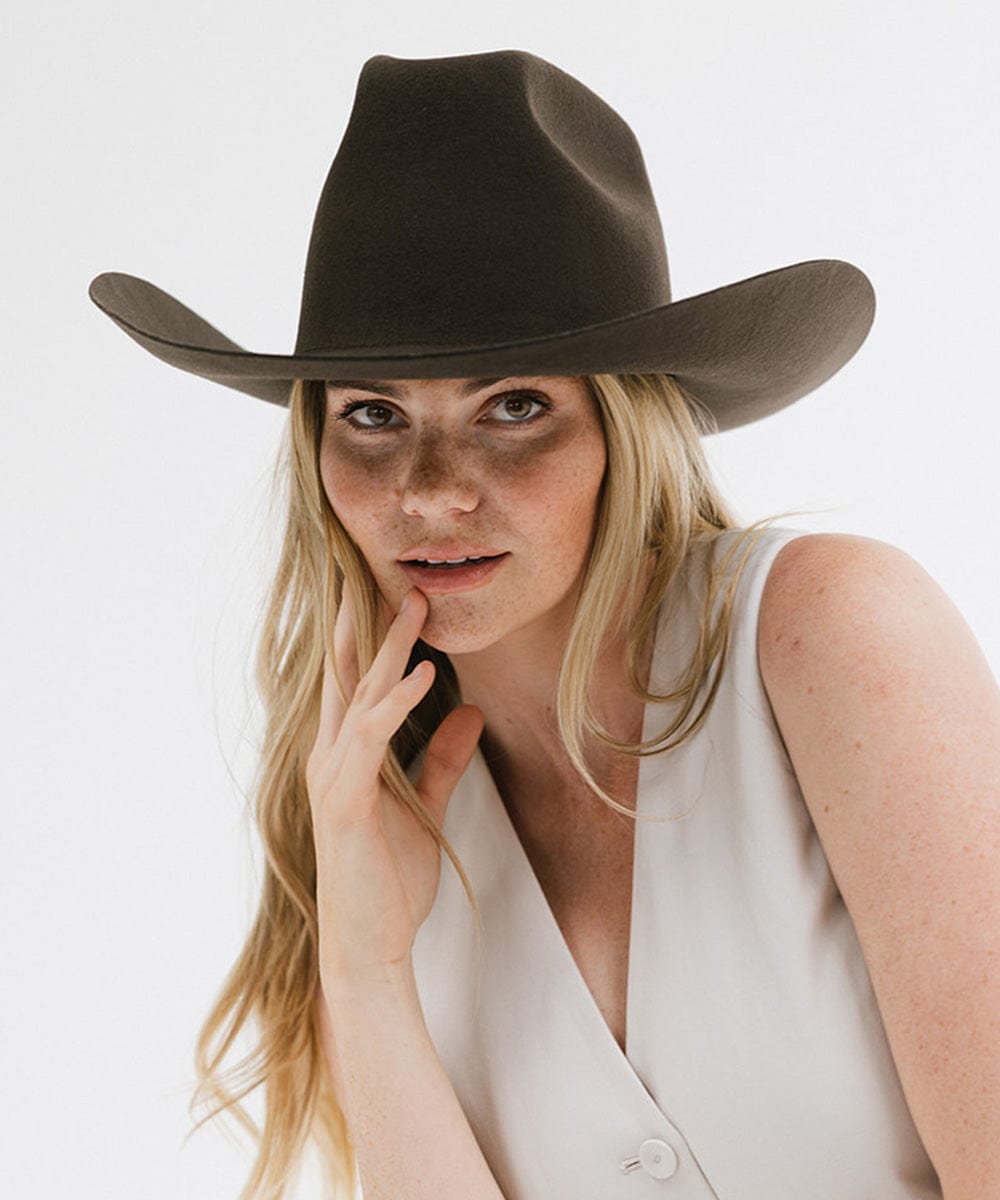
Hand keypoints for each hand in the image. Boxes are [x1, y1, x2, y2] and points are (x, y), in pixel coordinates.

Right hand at [306, 584, 483, 987]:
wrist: (370, 947)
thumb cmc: (390, 882)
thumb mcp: (427, 808)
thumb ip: (441, 760)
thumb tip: (469, 713)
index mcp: (346, 757)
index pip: (357, 684)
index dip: (374, 637)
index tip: (396, 592)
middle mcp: (332, 758)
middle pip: (350, 675)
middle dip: (371, 621)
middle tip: (395, 572)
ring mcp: (334, 778)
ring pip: (359, 695)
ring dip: (388, 647)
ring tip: (416, 604)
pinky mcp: (345, 802)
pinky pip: (370, 738)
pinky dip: (395, 703)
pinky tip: (422, 673)